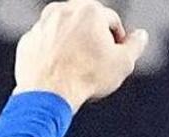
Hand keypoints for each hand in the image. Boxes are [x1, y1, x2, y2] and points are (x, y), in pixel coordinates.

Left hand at [16, 0, 148, 106]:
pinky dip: (53, 54)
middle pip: (86, 23)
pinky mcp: (28, 40)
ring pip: (64, 32)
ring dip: (72, 45)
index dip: (118, 41)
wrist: (48, 93)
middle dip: (93, 39)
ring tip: (78, 68)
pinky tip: (60, 72)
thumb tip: (140, 36)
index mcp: (89, 11)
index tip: (116, 58)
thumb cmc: (86, 77)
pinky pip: (46, 44)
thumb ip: (135, 45)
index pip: (112, 21)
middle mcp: (63, 10)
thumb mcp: (123, 63)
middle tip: (97, 63)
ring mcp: (42, 24)